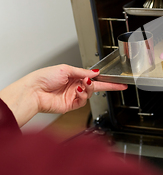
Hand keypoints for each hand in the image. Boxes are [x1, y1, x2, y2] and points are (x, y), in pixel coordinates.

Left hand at [0, 64, 127, 126]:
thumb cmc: (43, 78)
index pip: (94, 77)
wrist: (33, 92)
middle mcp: (75, 86)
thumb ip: (82, 72)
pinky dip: (82, 95)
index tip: (118, 81)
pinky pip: (83, 101)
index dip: (106, 79)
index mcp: (74, 76)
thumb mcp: (65, 69)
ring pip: (90, 93)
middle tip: (118, 85)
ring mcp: (73, 96)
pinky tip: (77, 91)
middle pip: (96, 86)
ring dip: (89, 89)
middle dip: (108, 85)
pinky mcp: (71, 105)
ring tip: (83, 85)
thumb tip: (94, 73)